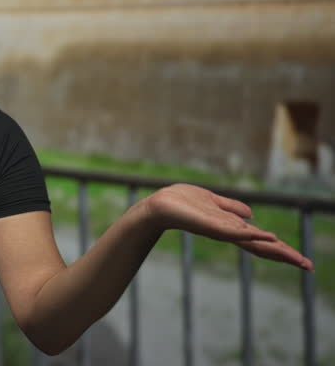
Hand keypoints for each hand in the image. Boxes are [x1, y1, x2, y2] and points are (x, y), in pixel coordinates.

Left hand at [142, 184, 313, 270]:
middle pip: (262, 247)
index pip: (261, 242)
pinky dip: (252, 235)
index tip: (302, 261)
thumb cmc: (181, 202)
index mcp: (231, 228)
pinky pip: (234, 232)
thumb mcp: (212, 201)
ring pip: (253, 242)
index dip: (281, 249)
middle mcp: (228, 232)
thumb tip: (251, 214)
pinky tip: (269, 237)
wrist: (159, 205)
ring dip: (275, 249)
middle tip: (308, 266)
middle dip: (285, 256)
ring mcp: (221, 231)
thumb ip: (231, 208)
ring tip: (296, 257)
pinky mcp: (211, 226)